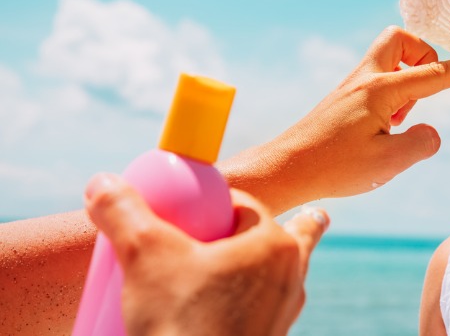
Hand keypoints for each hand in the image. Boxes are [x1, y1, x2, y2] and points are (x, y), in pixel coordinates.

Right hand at [84, 173, 328, 335]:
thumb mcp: (144, 257)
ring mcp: (283, 314)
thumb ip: (123, 213)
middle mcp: (290, 278)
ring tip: (266, 260)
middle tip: (258, 225)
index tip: (191, 210)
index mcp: (274, 245)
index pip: (244, 206)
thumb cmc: (182, 323)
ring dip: (266, 267)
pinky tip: (233, 311)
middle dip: (270, 229)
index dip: (215, 202)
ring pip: (276, 277)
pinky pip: (264, 311)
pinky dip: (252, 304)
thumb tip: (102, 183)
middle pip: (274, 238)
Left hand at [219, 26, 449, 211]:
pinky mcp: (344, 98)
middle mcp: (366, 79)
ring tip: (398, 122)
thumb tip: (431, 132)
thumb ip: (422, 143)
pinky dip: (391, 95)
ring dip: (407, 80)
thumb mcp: (388, 163)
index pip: (437, 73)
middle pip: (401, 39)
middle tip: (423, 93)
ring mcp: (352, 86)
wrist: (286, 168)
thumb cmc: (334, 167)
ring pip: (389, 58)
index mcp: (381, 90)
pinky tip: (381, 129)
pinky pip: (377, 78)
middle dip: (423, 56)